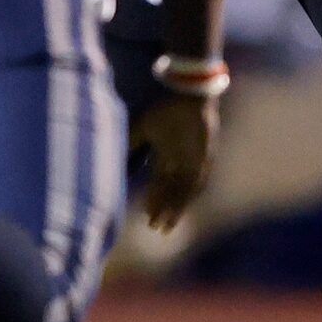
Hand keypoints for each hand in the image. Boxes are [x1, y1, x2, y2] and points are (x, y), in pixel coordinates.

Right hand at [130, 94, 219, 229]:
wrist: (189, 95)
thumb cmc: (165, 110)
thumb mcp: (143, 128)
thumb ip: (131, 144)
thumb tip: (117, 162)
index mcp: (166, 157)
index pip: (159, 184)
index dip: (153, 200)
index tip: (144, 215)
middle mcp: (180, 163)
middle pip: (171, 192)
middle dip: (163, 210)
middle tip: (154, 227)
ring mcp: (194, 162)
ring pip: (183, 192)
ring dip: (175, 208)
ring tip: (167, 224)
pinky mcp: (205, 158)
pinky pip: (197, 181)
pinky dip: (190, 194)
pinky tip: (184, 206)